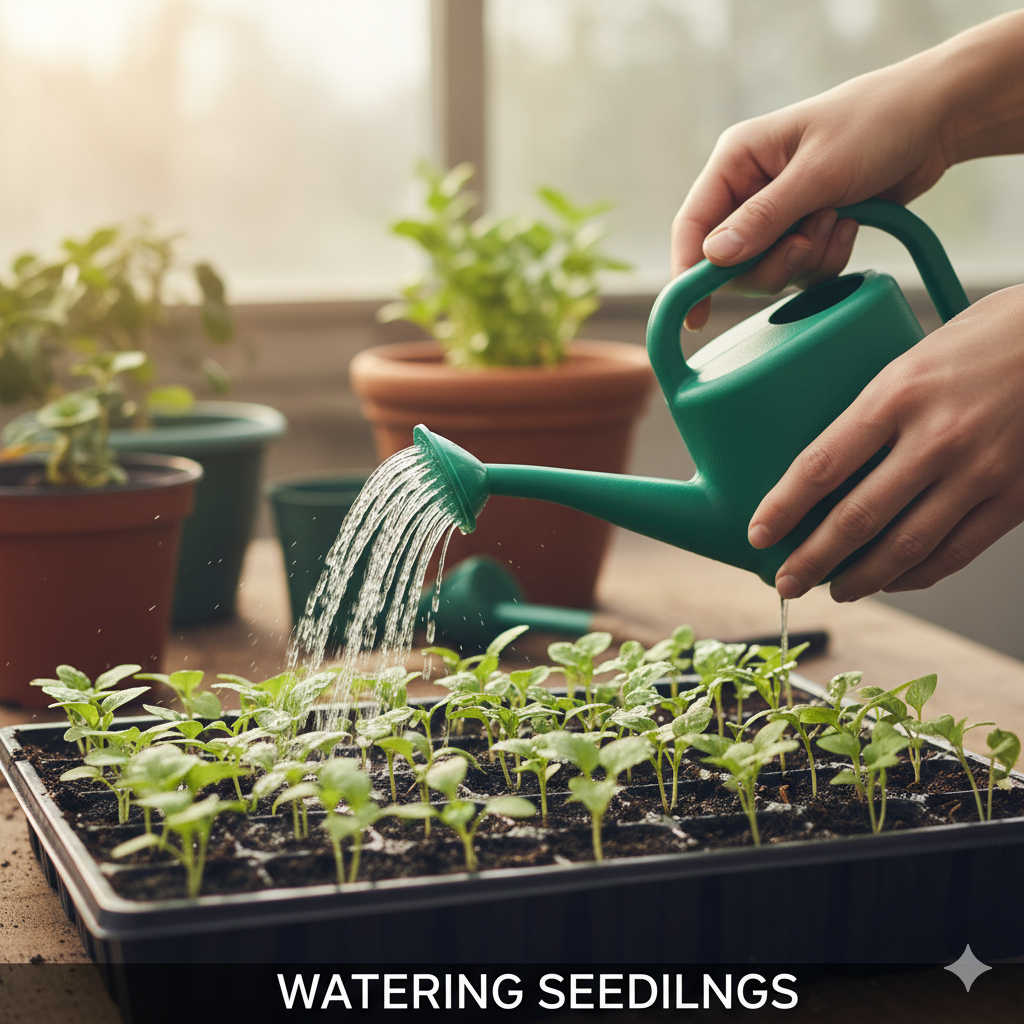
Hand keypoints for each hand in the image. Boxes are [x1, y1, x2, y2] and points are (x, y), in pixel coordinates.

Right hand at [671, 10, 1023, 329]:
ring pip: (766, 270)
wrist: (936, 120)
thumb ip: (764, 217)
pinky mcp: (805, 230)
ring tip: (837, 221)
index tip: (694, 315)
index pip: (694, 225)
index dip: (688, 271)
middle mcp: (748, 189)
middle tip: (806, 242)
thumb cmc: (876, 124)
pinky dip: (825, 259)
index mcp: (737, 160)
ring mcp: (777, 212)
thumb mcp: (818, 172)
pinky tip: (849, 227)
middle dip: (772, 261)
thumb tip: (713, 257)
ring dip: (805, 259)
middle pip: (730, 260)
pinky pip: (800, 270)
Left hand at [747, 285, 1023, 600]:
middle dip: (812, 560)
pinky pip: (956, 552)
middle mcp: (937, 437)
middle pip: (857, 518)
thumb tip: (824, 464)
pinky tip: (893, 580)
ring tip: (834, 590)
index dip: (783, 508)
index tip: (758, 534)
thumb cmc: (983, 338)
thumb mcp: (910, 358)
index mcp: (897, 394)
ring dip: (861, 579)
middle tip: (785, 581)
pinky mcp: (1016, 496)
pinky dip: (917, 575)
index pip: (822, 465)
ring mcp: (980, 471)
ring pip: (906, 547)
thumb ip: (871, 411)